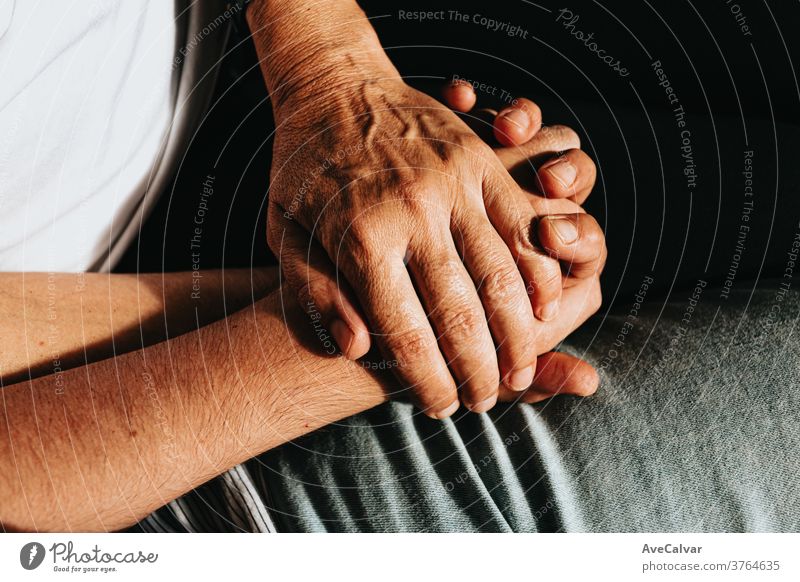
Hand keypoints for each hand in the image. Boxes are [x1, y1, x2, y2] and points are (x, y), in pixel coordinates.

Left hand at [268, 75, 573, 417]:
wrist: (333, 82)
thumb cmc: (302, 167)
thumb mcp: (284, 231)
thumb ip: (315, 294)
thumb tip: (355, 349)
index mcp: (361, 237)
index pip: (404, 332)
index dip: (427, 381)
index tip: (439, 409)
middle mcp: (412, 213)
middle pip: (460, 315)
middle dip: (477, 373)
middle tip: (483, 405)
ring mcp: (453, 185)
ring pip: (502, 278)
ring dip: (518, 336)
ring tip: (518, 374)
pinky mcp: (480, 164)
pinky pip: (522, 227)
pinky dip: (539, 273)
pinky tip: (545, 310)